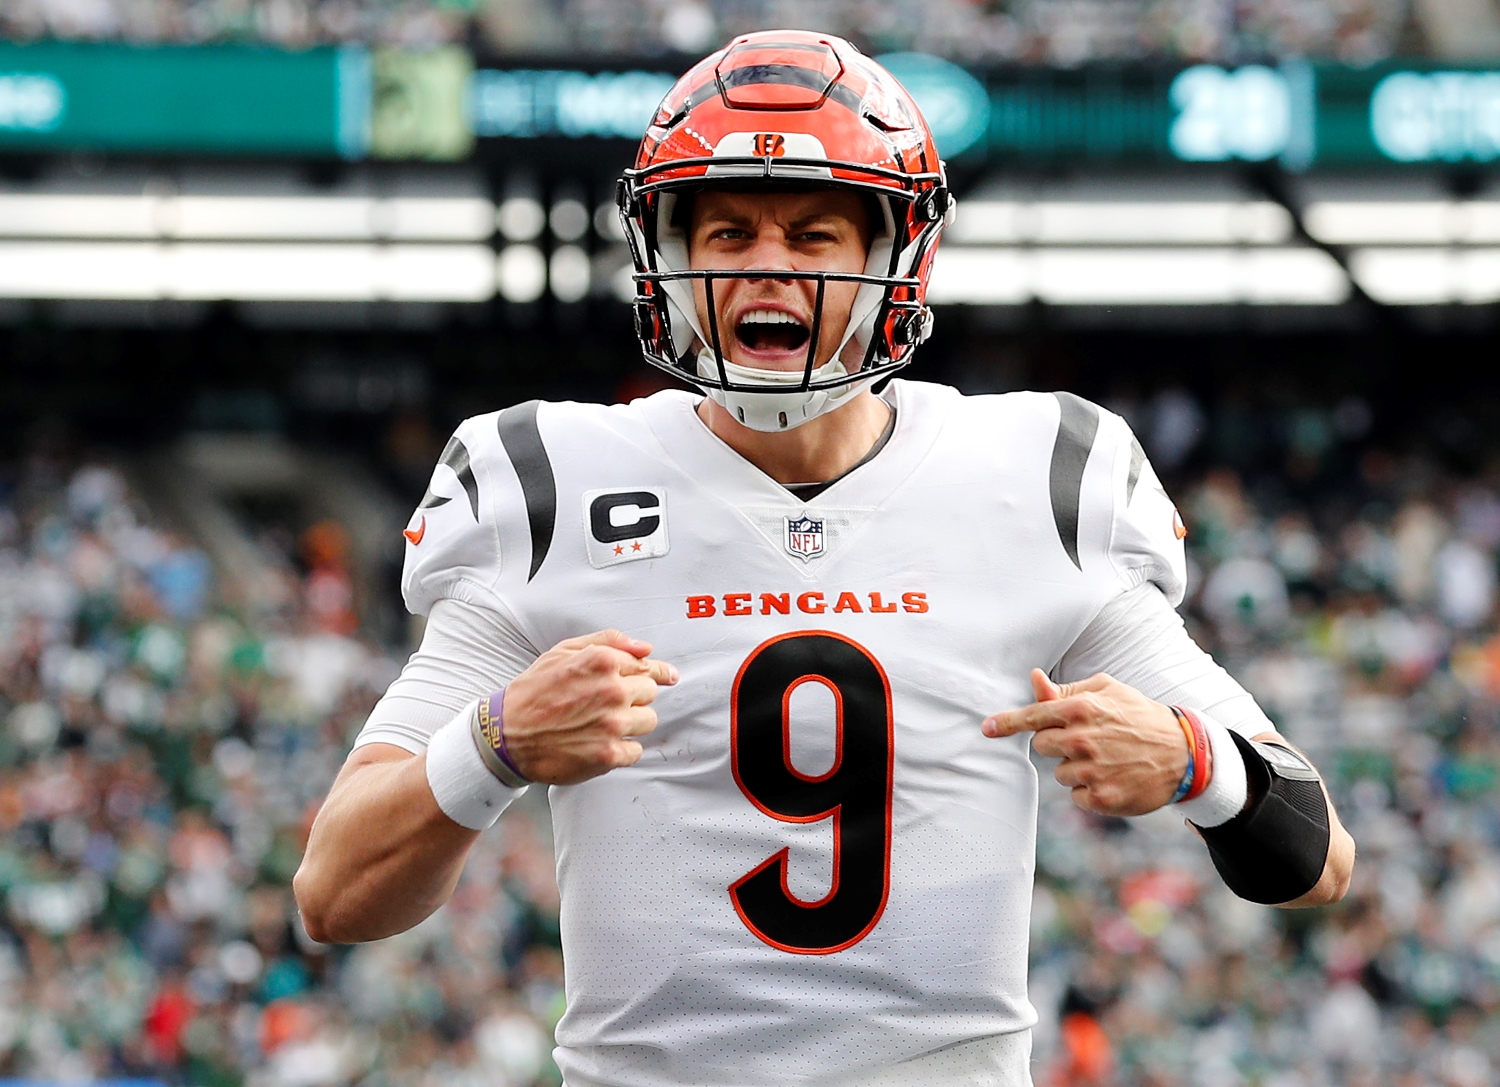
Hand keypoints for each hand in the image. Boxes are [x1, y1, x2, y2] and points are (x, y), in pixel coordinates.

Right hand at [501, 630, 678, 785]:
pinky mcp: (609, 754)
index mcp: (603, 661)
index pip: (647, 666)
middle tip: (607, 704)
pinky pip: (636, 750)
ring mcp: (612, 724)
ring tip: (601, 724)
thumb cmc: (533, 692)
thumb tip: (646, 648)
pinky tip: (599, 742)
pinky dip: (622, 749)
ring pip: (648, 721)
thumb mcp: (563, 651)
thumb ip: (608, 642)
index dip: (655, 672)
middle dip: (634, 697)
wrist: (505, 735)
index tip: (667, 676)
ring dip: (631, 723)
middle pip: (650, 693)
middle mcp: (612, 690)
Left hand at [982, 669, 1187, 815]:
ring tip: (1107, 758)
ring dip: (1076, 768)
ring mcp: (1092, 771)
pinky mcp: (1102, 798)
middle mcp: (1082, 740)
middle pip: (1041, 746)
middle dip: (1057, 744)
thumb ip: (1068, 691)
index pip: (1032, 717)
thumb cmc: (1139, 716)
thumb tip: (1034, 678)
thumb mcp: (1108, 691)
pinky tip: (1112, 777)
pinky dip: (1089, 790)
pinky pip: (1075, 796)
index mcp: (1081, 710)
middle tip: (1087, 740)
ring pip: (1059, 773)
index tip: (986, 728)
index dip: (1006, 723)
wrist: (1184, 753)